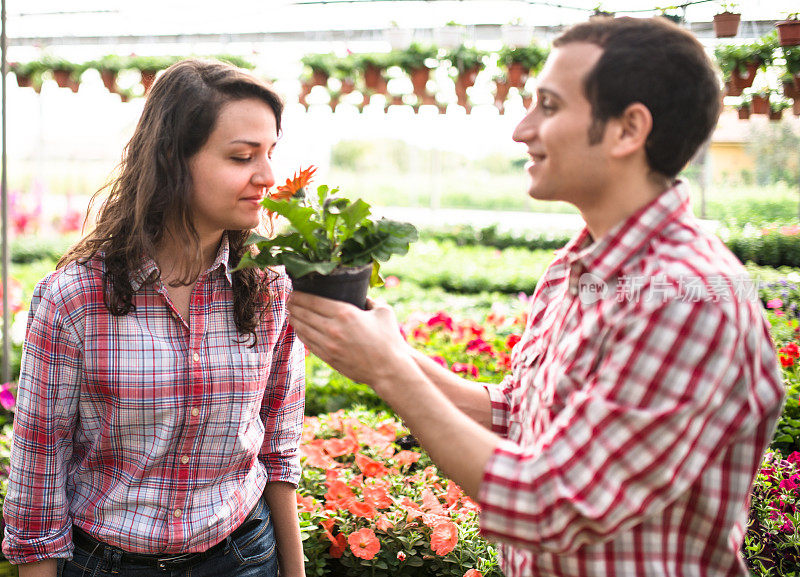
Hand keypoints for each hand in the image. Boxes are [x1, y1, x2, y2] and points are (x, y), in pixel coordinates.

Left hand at [287, 292, 409, 389]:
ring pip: (303, 329)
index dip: (300, 296)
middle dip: (294, 305)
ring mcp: (329, 345)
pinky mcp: (328, 358)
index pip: (313, 301)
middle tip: (289, 300)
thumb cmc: (389, 339)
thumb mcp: (383, 311)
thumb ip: (371, 300)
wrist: (389, 369)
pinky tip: (299, 329)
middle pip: (304, 313)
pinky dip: (301, 334)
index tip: (294, 292)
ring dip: (294, 319)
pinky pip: (308, 343)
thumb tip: (363, 296)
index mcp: (345, 313)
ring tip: (291, 313)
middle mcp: (333, 328)